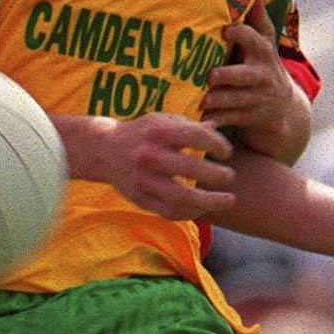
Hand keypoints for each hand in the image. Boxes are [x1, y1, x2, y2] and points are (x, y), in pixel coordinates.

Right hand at [77, 113, 234, 220]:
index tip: (226, 153)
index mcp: (158, 132)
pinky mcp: (139, 198)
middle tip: (230, 177)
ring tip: (228, 200)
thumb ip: (190, 126)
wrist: (103, 150)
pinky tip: (204, 208)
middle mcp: (150, 155)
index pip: (196, 137)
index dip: (218, 145)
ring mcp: (144, 179)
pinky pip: (169, 212)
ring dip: (210, 202)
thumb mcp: (162, 121)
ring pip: (181, 197)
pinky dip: (191, 213)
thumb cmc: (141, 133)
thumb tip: (217, 129)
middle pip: (191, 168)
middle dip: (217, 175)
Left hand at [204, 12, 304, 153]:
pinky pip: (233, 119)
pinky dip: (218, 120)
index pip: (256, 40)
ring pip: (238, 100)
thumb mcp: (266, 44)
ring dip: (220, 101)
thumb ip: (257, 21)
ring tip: (203, 100)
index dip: (242, 35)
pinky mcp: (252, 118)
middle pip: (247, 75)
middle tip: (211, 75)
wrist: (285, 109)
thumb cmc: (264, 67)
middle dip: (230, 75)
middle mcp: (264, 75)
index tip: (227, 30)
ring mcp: (259, 99)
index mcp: (264, 53)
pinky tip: (203, 120)